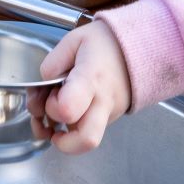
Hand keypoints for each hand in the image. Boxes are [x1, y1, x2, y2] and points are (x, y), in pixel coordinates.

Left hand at [31, 20, 132, 154]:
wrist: (140, 49)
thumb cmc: (105, 43)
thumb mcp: (73, 41)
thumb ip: (52, 64)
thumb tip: (43, 89)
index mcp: (91, 79)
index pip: (68, 109)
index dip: (51, 108)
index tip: (50, 95)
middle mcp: (103, 102)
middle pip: (85, 140)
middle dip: (61, 142)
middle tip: (50, 127)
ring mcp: (109, 114)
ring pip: (87, 141)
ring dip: (64, 138)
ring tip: (52, 120)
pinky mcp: (110, 119)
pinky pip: (89, 131)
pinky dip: (73, 129)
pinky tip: (67, 111)